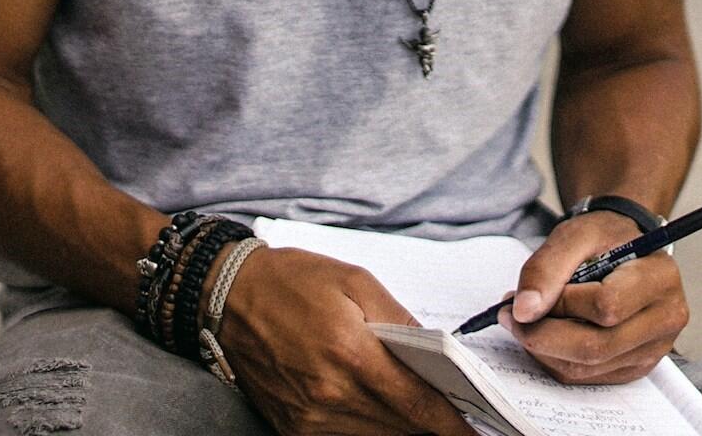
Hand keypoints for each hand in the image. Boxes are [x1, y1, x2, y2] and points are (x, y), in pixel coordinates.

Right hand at [215, 243, 479, 435]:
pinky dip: (369, 433)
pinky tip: (381, 417)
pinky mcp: (292, 428)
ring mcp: (309, 417)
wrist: (226, 296)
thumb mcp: (354, 281)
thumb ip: (399, 319)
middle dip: (432, 426)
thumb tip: (436, 353)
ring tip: (424, 418)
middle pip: (401, 427)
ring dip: (403, 430)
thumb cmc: (292, 280)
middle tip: (460, 422)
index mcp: (351, 352)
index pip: (417, 403)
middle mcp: (330, 393)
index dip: (452, 423)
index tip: (475, 432)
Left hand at [501, 212, 688, 384]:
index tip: (522, 297)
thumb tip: (523, 311)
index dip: (560, 305)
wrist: (626, 248)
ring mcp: (654, 349)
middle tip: (510, 316)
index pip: (606, 306)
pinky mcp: (636, 367)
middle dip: (543, 334)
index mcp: (660, 279)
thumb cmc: (604, 238)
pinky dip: (555, 359)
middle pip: (597, 346)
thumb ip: (546, 268)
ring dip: (544, 349)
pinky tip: (545, 335)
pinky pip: (588, 376)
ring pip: (588, 367)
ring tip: (525, 321)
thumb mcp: (574, 234)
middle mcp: (666, 319)